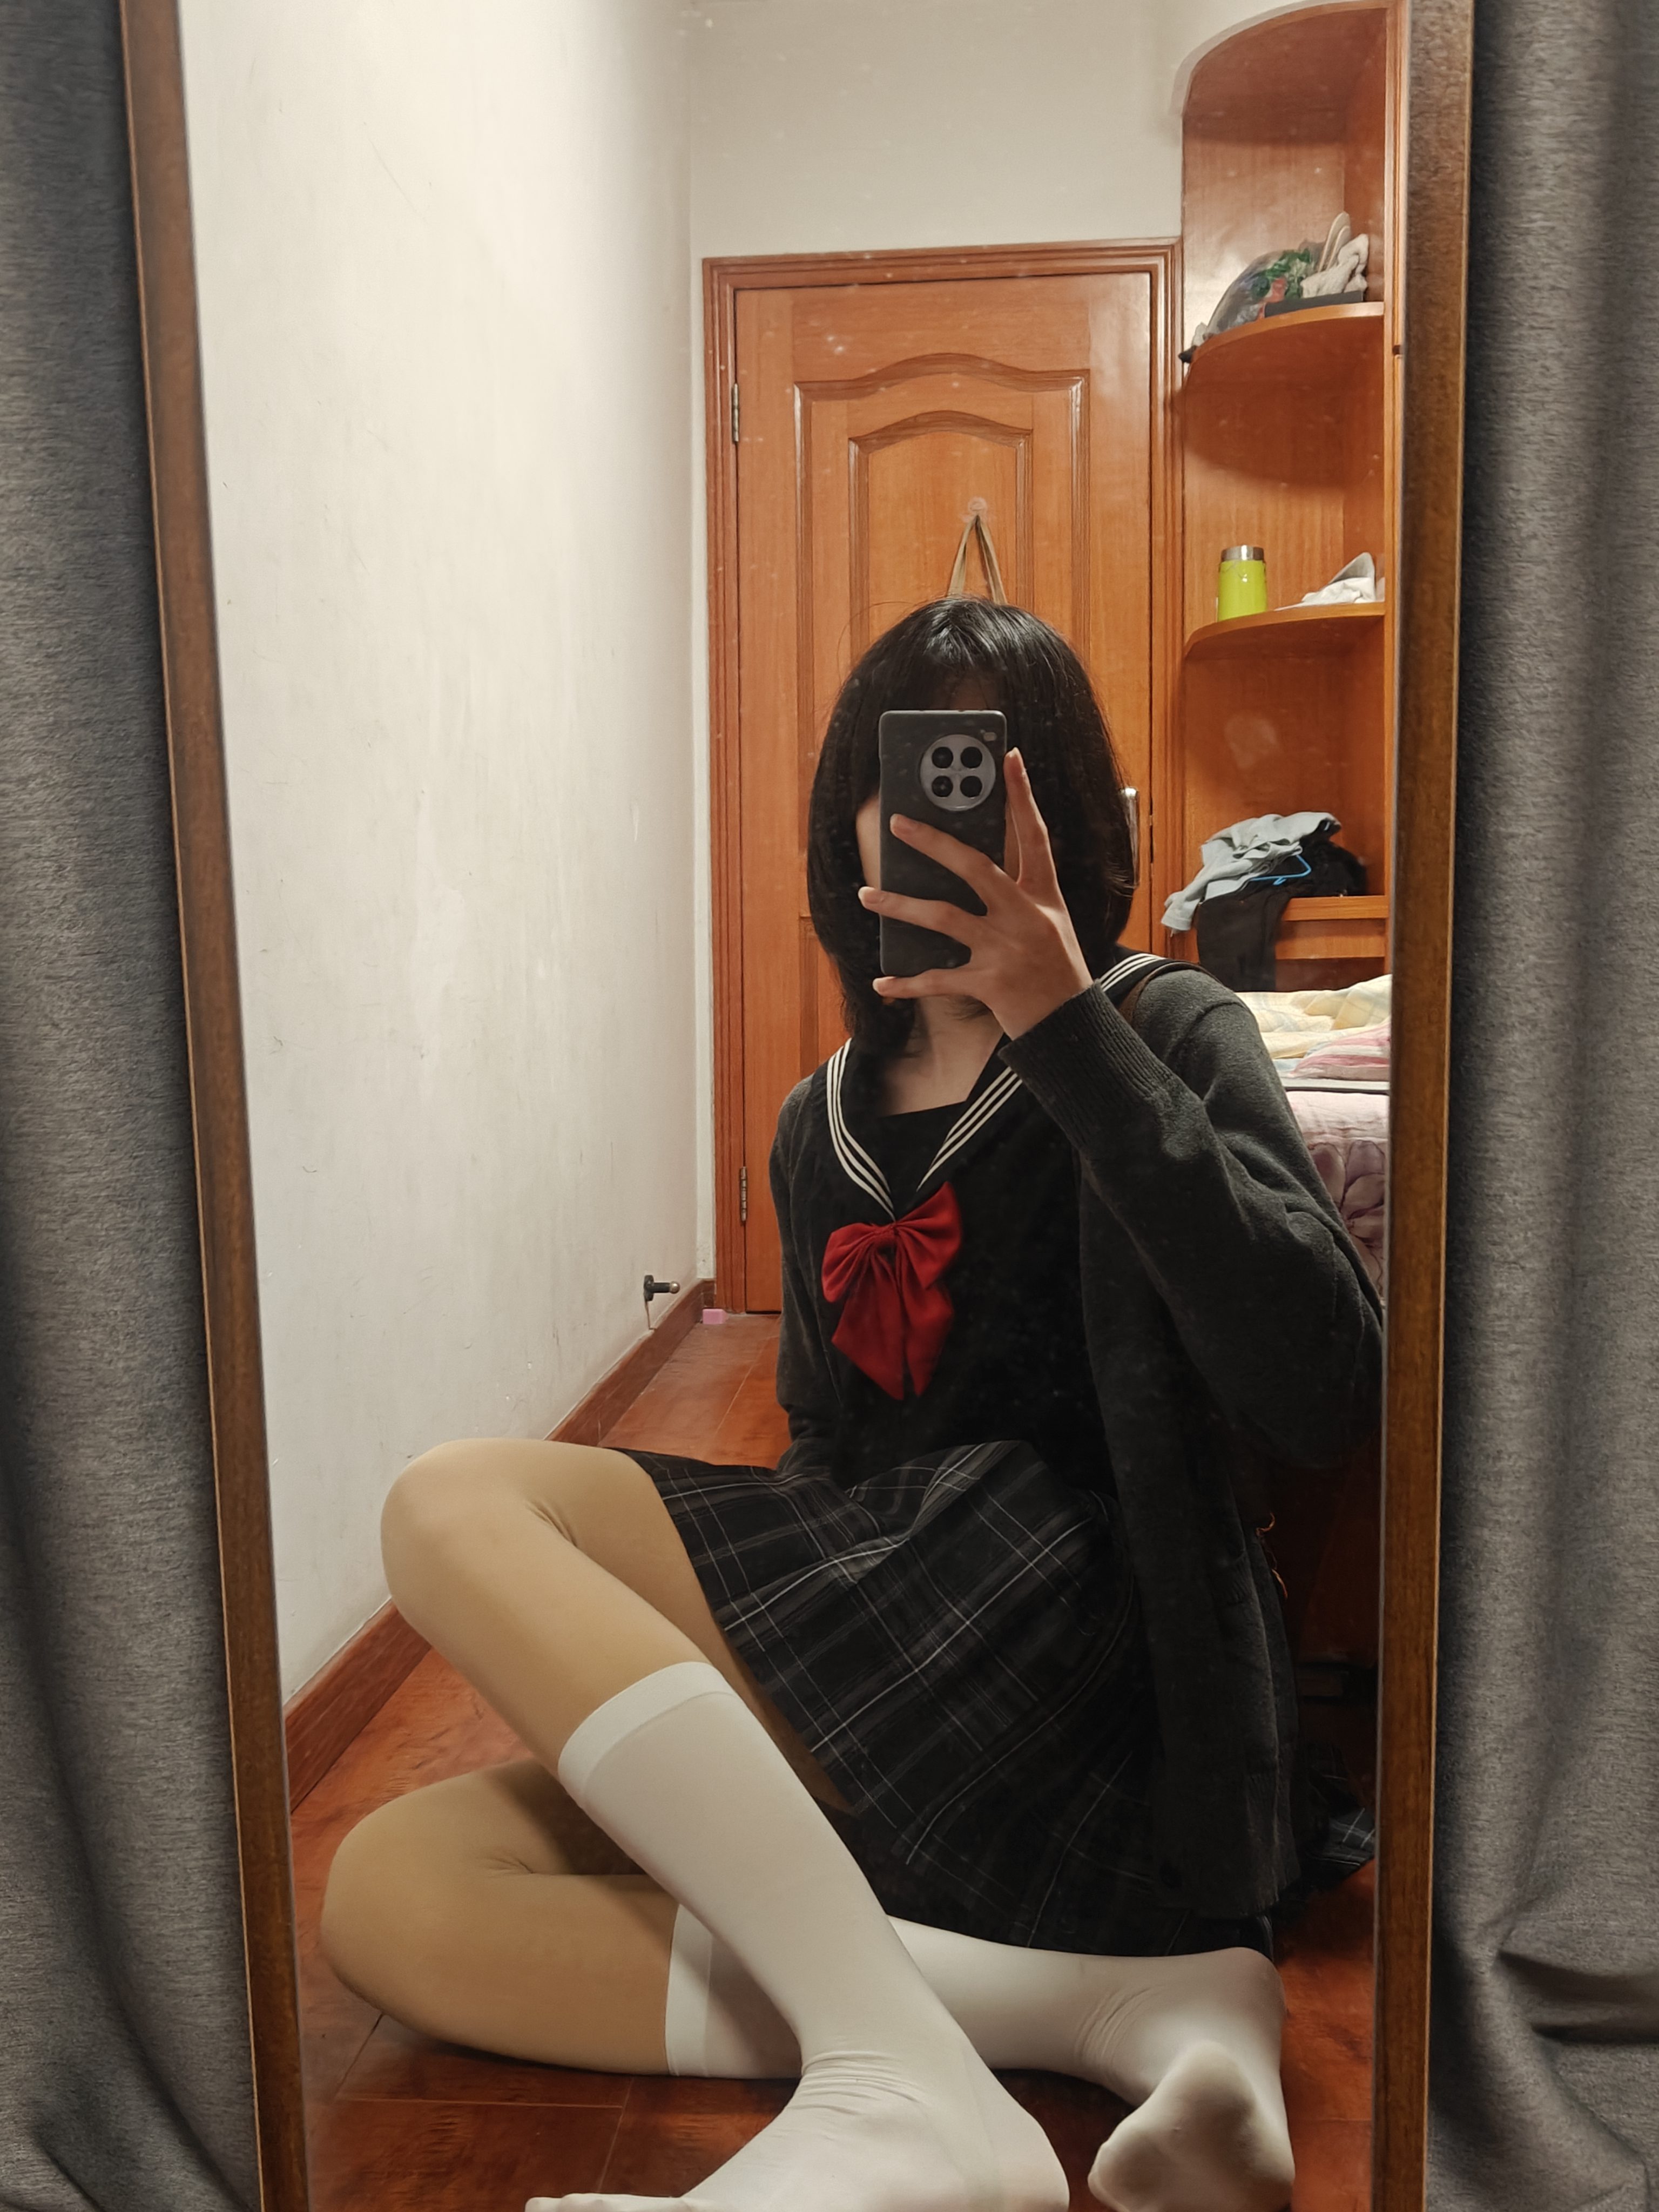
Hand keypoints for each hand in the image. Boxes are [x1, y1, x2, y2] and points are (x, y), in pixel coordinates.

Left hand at [857, 749, 1094, 1038]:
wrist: (1072, 1027)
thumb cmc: (1056, 970)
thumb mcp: (1048, 923)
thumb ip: (1015, 894)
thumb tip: (963, 865)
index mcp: (1044, 896)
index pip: (1034, 834)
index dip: (1021, 795)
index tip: (1007, 757)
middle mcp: (1025, 916)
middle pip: (973, 866)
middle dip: (932, 842)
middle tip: (897, 824)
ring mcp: (1006, 950)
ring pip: (942, 917)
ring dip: (899, 906)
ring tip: (867, 896)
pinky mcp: (990, 984)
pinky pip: (937, 979)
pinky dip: (906, 983)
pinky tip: (881, 981)